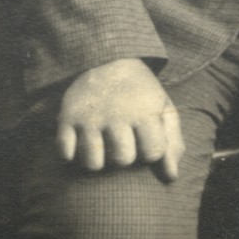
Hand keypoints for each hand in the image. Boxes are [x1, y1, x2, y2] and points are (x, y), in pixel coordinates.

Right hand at [55, 57, 182, 180]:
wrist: (108, 60)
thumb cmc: (140, 94)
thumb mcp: (164, 110)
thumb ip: (172, 143)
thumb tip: (171, 178)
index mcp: (144, 112)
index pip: (152, 154)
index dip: (150, 153)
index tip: (146, 141)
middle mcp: (117, 115)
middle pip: (122, 160)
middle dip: (124, 157)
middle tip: (122, 142)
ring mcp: (90, 118)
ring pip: (93, 163)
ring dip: (98, 161)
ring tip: (102, 146)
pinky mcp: (67, 118)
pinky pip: (65, 153)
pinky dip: (71, 154)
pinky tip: (80, 142)